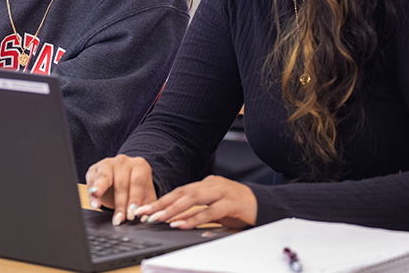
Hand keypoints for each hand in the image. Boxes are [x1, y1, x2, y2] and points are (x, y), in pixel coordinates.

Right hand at [85, 154, 156, 225]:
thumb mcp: (146, 195)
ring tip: (98, 205)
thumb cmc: (136, 188)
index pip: (138, 182)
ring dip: (101, 192)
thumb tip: (144, 218)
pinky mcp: (95, 169)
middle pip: (121, 183)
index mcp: (140, 166)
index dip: (135, 198)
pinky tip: (93, 203)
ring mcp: (108, 164)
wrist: (123, 178)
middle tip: (119, 219)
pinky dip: (92, 194)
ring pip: (104, 177)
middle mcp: (123, 161)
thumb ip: (148, 206)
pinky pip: (92, 181)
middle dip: (120, 203)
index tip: (133, 212)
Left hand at [134, 175, 256, 229]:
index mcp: (205, 184)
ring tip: (159, 218)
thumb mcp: (215, 207)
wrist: (264, 205)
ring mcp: (221, 192)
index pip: (179, 191)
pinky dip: (194, 218)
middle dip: (162, 203)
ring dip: (174, 209)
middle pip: (182, 192)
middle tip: (145, 213)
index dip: (161, 200)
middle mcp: (211, 184)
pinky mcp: (231, 203)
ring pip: (193, 199)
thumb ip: (198, 210)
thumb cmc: (238, 207)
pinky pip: (209, 211)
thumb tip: (177, 219)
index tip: (145, 209)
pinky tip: (182, 224)